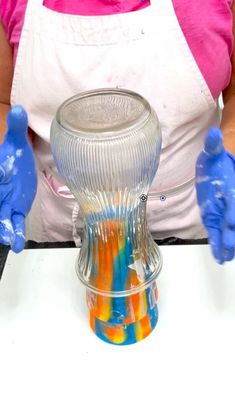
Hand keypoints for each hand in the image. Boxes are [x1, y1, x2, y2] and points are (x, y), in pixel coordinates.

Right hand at [0, 106, 36, 252]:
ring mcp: (3, 202)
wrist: (21, 167)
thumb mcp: (16, 141)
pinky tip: (17, 243)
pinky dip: (14, 233)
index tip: (1, 173)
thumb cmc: (14, 154)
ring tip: (6, 238)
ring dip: (1, 228)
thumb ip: (16, 127)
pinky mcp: (14, 211)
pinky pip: (12, 223)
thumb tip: (19, 109)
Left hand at [196, 127, 234, 263]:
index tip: (230, 224)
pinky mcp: (217, 218)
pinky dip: (220, 244)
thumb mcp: (214, 151)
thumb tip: (213, 133)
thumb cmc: (219, 160)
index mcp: (232, 190)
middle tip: (228, 251)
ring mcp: (225, 213)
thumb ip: (214, 144)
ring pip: (229, 231)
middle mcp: (231, 204)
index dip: (232, 215)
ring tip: (224, 258)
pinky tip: (220, 255)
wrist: (221, 166)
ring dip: (228, 245)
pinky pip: (220, 232)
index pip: (234, 204)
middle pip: (234, 223)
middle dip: (232, 237)